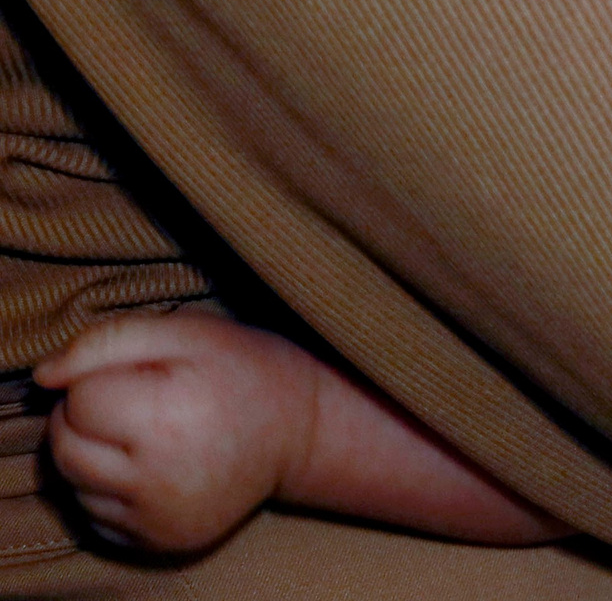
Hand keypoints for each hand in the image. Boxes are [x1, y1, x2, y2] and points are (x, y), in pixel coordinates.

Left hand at [37, 311, 312, 551]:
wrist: (304, 431)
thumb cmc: (245, 369)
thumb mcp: (190, 332)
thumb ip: (108, 341)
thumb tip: (43, 376)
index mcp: (169, 416)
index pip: (78, 400)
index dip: (100, 377)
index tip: (141, 372)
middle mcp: (160, 478)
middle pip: (65, 447)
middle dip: (83, 417)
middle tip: (130, 399)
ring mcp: (159, 518)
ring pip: (74, 484)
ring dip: (90, 453)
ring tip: (140, 432)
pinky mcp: (159, 542)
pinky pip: (95, 517)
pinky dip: (106, 489)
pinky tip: (148, 467)